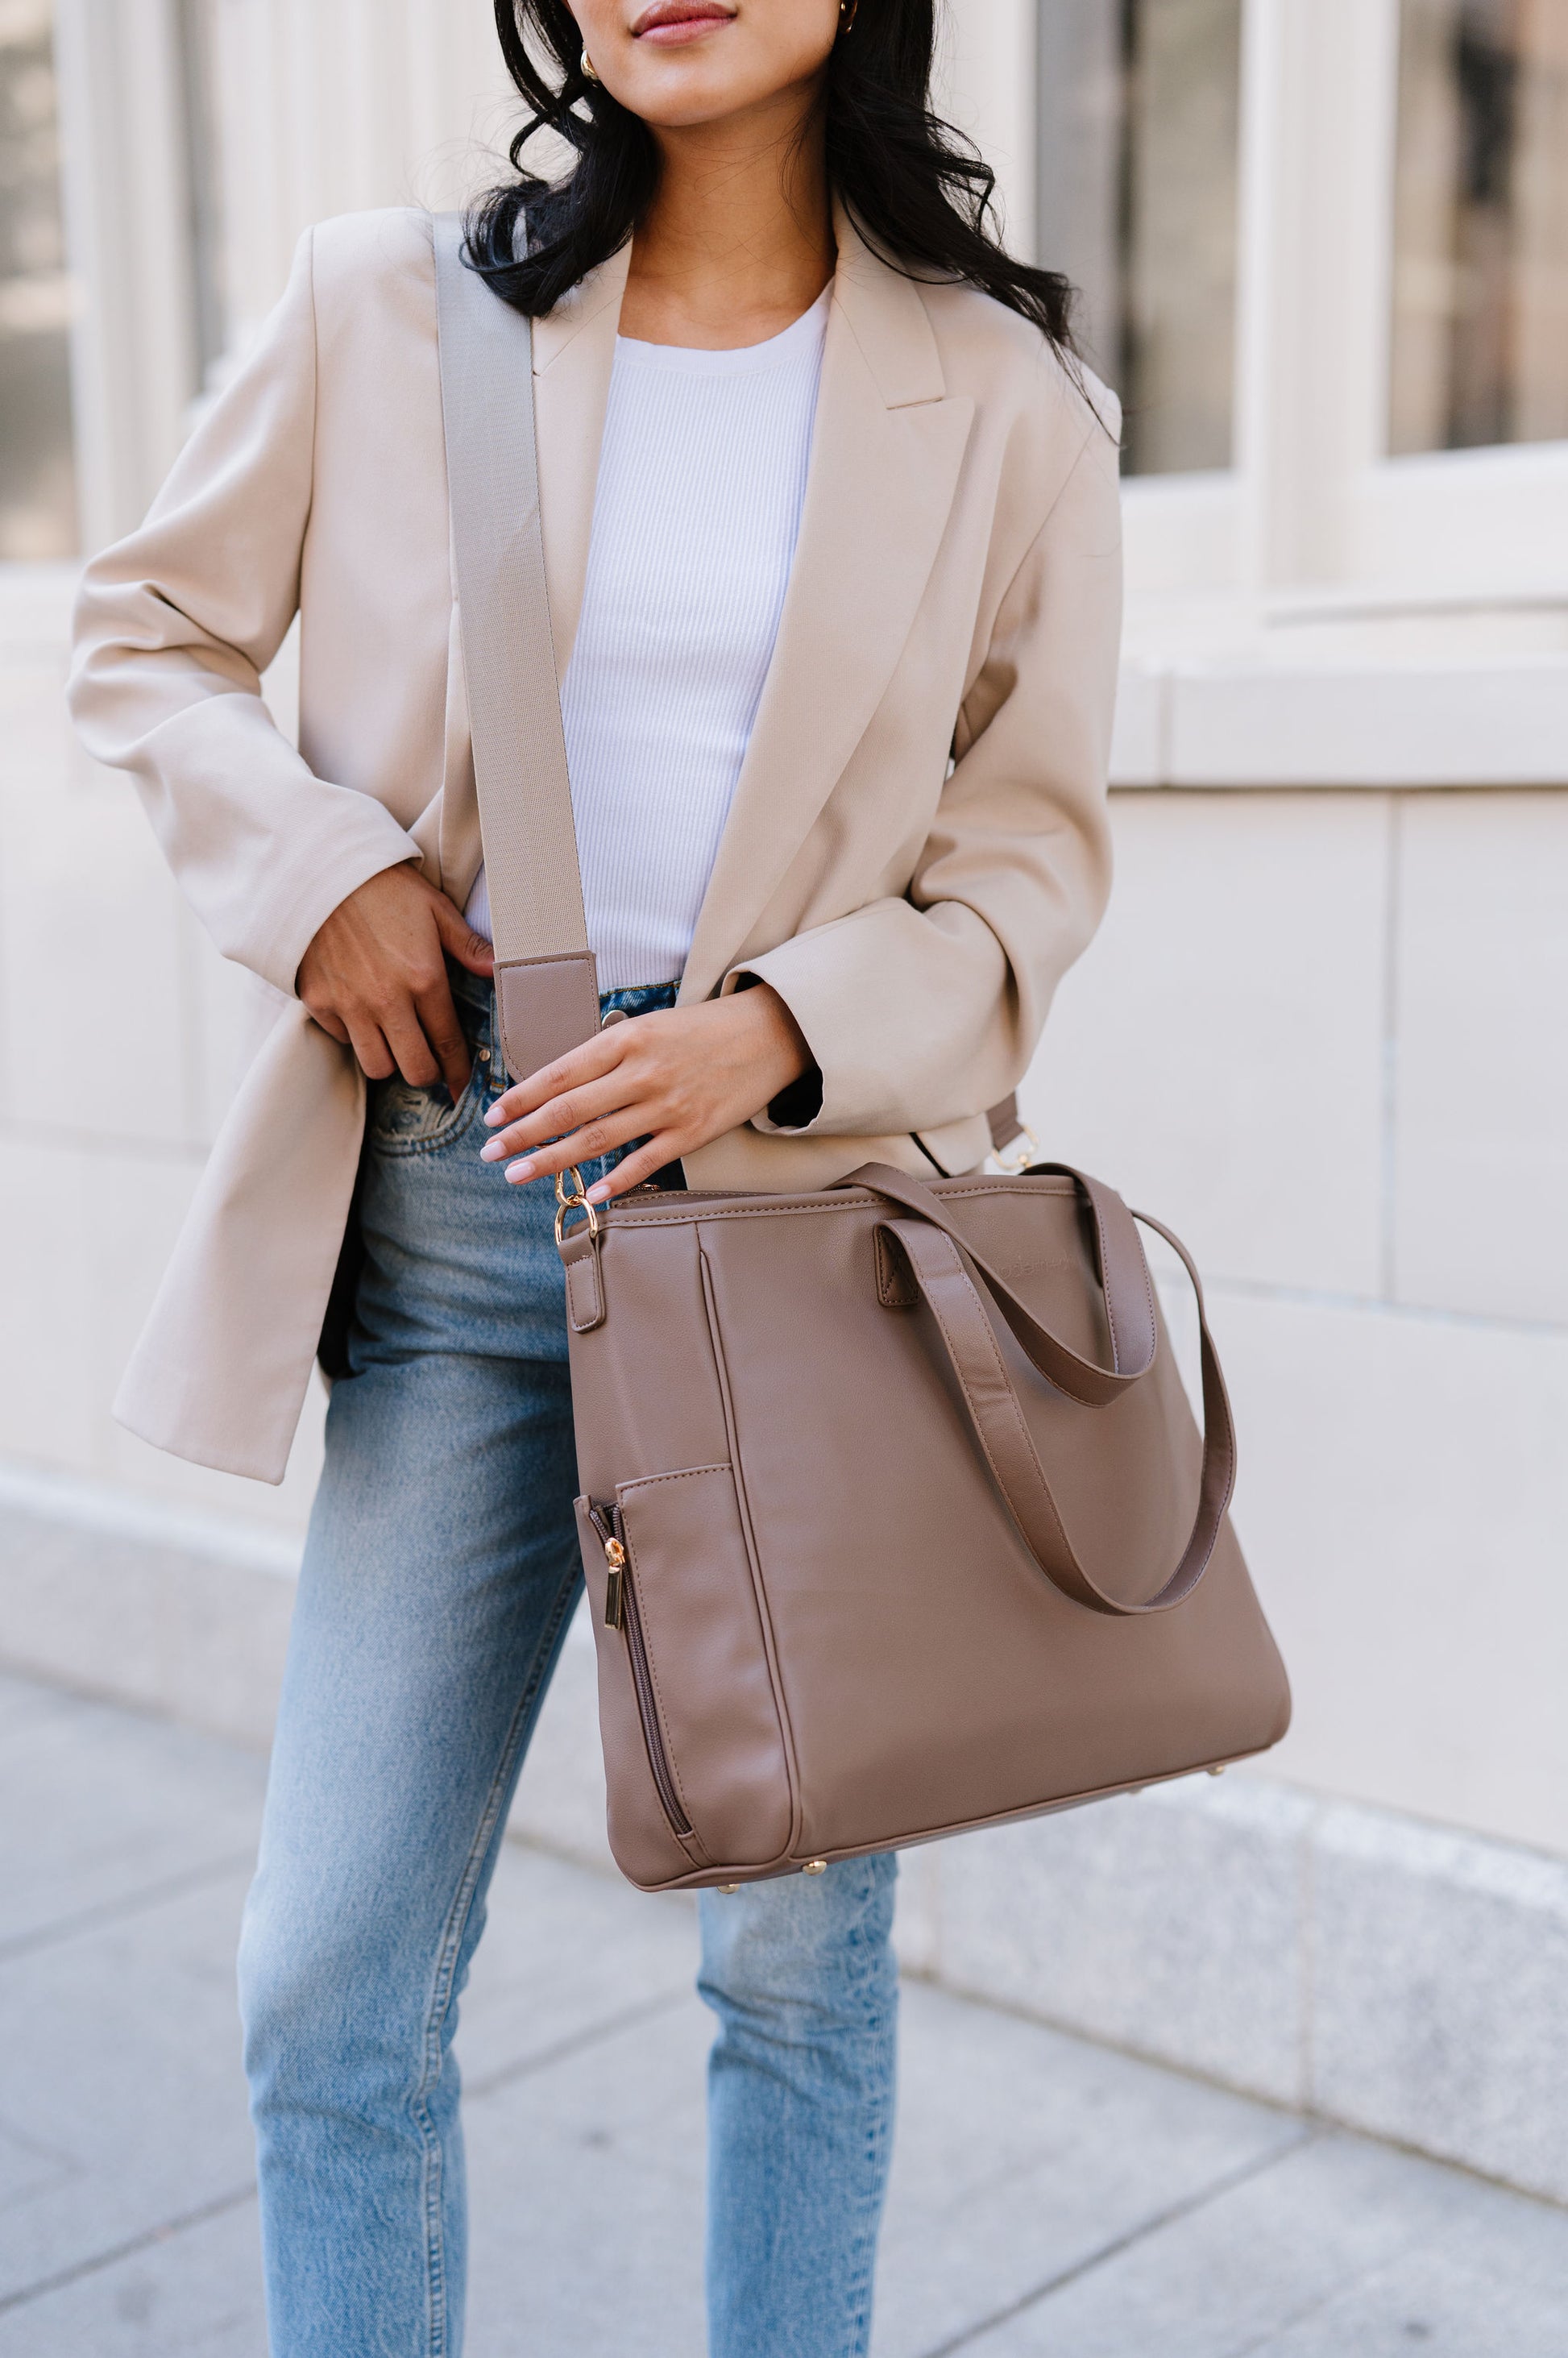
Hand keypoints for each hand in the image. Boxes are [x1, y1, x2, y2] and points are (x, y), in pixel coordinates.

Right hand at [297, 864, 493, 1098]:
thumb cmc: (384, 887)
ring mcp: (350, 1004)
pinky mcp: (319, 1002)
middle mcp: (388, 1000)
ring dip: (390, 1061)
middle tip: (430, 1063)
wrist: (321, 872)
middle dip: (428, 1073)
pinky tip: (363, 1016)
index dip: (459, 1071)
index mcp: (424, 979)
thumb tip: (500, 969)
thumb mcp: (435, 909)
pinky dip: (355, 1036)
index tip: (462, 1084)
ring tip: (397, 1043)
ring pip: (377, 1066)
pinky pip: (343, 1040)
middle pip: (415, 1069)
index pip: (448, 1044)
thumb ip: (468, 946)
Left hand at [478, 985, 810, 1202]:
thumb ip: (607, 1054)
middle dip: (523, 1134)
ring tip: (518, 1175)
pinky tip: (590, 1195)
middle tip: (491, 1152)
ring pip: (597, 1140)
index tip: (493, 1116)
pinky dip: (616, 1181)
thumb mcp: (649, 1026)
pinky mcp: (691, 1132)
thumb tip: (559, 1087)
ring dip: (552, 1161)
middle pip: (569, 1110)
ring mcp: (667, 1106)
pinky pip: (645, 1162)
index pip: (560, 1073)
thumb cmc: (702, 1030)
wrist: (768, 1036)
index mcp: (626, 1039)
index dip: (521, 1097)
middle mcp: (642, 1073)